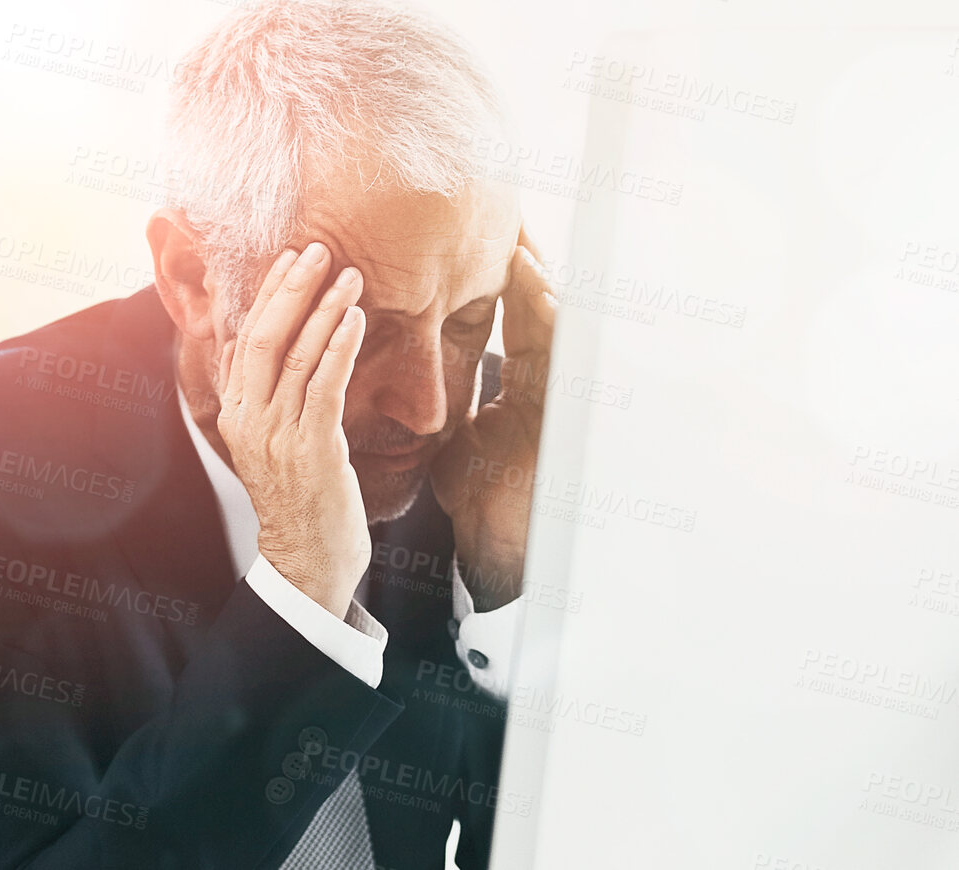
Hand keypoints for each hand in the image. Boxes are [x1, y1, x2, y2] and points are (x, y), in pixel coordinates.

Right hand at [218, 242, 369, 618]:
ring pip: (297, 356)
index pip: (245, 338)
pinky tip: (355, 319)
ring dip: (325, 309)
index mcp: (235, 412)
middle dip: (292, 288)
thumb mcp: (270, 442)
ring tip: (350, 274)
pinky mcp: (311, 448)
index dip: (267, 294)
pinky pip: (324, 386)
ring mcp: (277, 434)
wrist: (307, 559)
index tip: (291, 259)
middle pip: (264, 336)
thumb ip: (265, 397)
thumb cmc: (298, 499)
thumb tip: (260, 351)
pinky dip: (340, 346)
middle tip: (317, 249)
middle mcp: (248, 419)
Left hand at [430, 229, 557, 610]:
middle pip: (537, 312)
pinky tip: (541, 290)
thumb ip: (443, 402)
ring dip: (543, 287)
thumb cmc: (485, 494)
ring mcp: (557, 394)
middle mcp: (541, 382)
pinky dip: (554, 319)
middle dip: (527, 273)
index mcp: (518, 382)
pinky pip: (563, 354)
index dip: (499, 284)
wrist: (502, 542)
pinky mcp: (568, 408)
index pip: (510, 319)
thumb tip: (409, 381)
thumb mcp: (458, 437)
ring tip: (526, 248)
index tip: (480, 246)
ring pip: (557, 326)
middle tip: (509, 226)